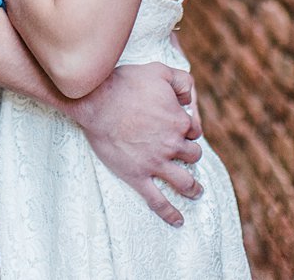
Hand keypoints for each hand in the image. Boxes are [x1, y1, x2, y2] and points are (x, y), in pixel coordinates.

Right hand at [68, 62, 203, 226]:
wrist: (97, 101)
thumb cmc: (126, 83)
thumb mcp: (159, 71)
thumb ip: (181, 81)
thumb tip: (189, 98)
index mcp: (179, 121)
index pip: (194, 129)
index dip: (188, 128)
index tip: (181, 127)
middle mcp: (172, 145)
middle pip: (192, 155)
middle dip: (191, 154)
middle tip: (184, 154)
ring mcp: (155, 163)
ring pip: (184, 181)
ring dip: (193, 187)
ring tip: (197, 191)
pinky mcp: (138, 176)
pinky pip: (158, 201)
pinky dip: (170, 213)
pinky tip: (178, 221)